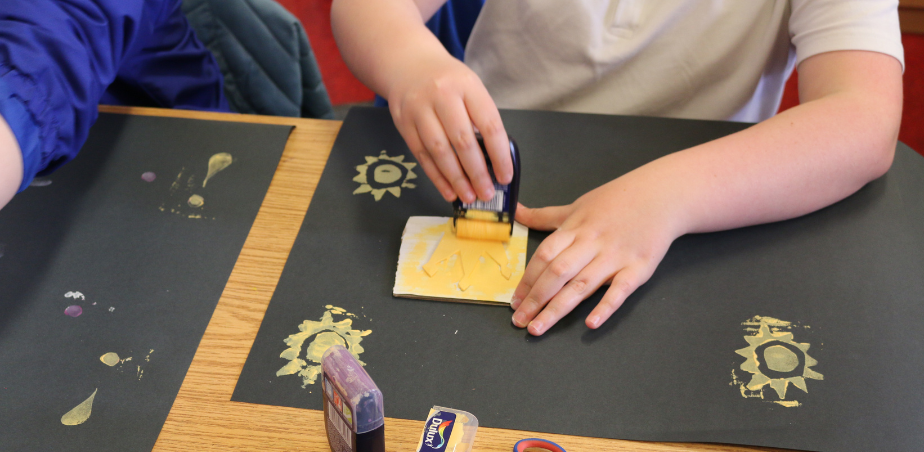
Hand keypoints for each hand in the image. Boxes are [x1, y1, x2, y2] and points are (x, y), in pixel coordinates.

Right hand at [387, 55, 511, 203]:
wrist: (409, 65)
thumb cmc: (448, 82)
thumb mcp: (470, 88)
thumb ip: (481, 118)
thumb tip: (493, 161)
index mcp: (467, 85)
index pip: (489, 125)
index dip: (499, 155)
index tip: (505, 176)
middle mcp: (442, 95)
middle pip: (462, 141)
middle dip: (477, 172)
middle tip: (487, 193)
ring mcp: (419, 109)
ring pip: (440, 151)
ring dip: (456, 179)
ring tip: (469, 196)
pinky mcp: (404, 123)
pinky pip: (422, 156)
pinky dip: (436, 177)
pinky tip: (449, 191)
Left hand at [510, 176, 684, 335]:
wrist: (662, 195)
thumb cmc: (617, 202)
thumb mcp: (578, 205)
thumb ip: (546, 216)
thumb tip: (516, 211)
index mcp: (575, 228)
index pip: (544, 256)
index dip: (527, 280)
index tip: (514, 301)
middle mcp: (592, 243)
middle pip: (558, 273)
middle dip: (535, 299)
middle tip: (519, 321)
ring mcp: (615, 256)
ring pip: (582, 285)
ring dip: (557, 309)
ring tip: (538, 328)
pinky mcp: (639, 268)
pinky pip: (620, 290)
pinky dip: (605, 306)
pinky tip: (590, 323)